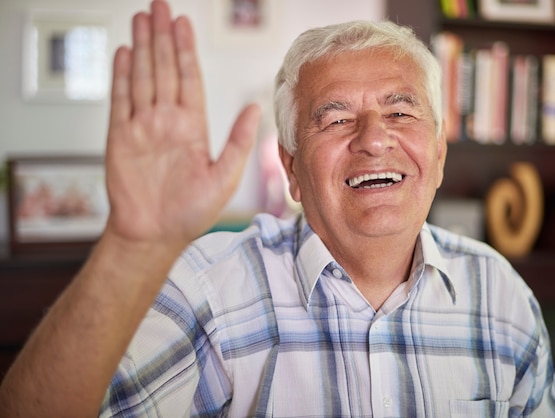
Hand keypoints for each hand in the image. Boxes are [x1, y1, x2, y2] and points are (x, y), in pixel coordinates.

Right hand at [105, 0, 259, 248]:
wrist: (155, 235)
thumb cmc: (191, 212)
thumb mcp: (224, 177)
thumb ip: (238, 141)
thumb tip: (254, 108)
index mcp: (192, 127)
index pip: (189, 79)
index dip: (185, 51)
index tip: (184, 24)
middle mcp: (167, 121)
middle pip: (164, 69)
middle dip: (162, 37)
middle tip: (160, 6)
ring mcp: (142, 127)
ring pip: (142, 77)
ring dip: (142, 48)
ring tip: (142, 19)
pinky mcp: (120, 138)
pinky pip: (121, 100)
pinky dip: (122, 76)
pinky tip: (125, 54)